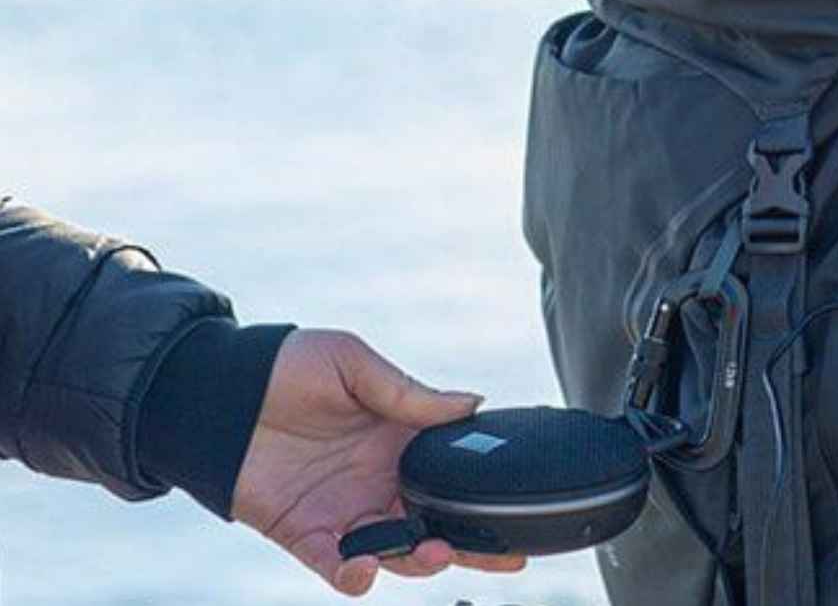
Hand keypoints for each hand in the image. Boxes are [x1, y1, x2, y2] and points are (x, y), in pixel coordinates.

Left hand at [231, 330, 528, 595]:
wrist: (217, 390)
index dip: (485, 494)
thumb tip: (474, 404)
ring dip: (421, 560)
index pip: (454, 475)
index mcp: (401, 441)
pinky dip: (352, 576)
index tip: (517, 507)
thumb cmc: (286, 365)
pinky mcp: (305, 533)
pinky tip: (363, 569)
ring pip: (397, 553)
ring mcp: (345, 511)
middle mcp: (380, 482)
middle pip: (438, 524)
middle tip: (504, 552)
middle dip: (473, 545)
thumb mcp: (352, 364)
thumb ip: (409, 393)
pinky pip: (335, 567)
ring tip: (435, 552)